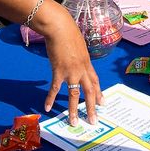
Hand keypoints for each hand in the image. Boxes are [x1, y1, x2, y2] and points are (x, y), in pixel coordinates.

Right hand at [39, 3, 102, 125]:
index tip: (102, 103)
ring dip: (73, 110)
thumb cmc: (68, 32)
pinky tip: (47, 107)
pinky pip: (55, 88)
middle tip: (93, 120)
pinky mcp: (59, 71)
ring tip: (74, 122)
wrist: (60, 28)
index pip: (95, 81)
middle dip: (91, 107)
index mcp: (87, 63)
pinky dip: (51, 98)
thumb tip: (74, 58)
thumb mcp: (78, 45)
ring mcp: (71, 71)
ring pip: (74, 94)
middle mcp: (82, 69)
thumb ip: (78, 54)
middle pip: (89, 91)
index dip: (99, 93)